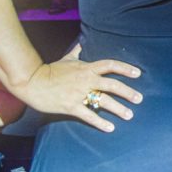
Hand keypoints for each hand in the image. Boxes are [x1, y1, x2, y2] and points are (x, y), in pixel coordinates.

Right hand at [14, 57, 142, 132]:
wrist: (32, 81)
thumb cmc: (50, 70)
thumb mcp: (66, 58)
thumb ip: (77, 52)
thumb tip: (81, 43)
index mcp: (87, 68)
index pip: (110, 65)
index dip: (125, 68)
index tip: (138, 73)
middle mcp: (86, 80)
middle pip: (112, 85)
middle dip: (128, 92)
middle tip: (139, 98)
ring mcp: (79, 93)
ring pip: (104, 101)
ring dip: (119, 108)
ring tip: (130, 115)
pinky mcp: (71, 106)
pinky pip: (89, 115)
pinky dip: (101, 122)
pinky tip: (111, 128)